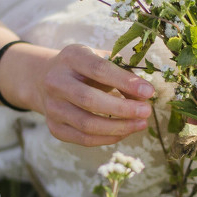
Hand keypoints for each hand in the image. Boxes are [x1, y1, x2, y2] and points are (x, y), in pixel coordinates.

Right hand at [38, 44, 154, 146]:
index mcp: (71, 57)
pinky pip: (84, 139)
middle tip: (147, 111)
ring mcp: (52, 107)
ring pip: (87, 124)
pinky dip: (108, 138)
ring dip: (118, 127)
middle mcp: (56, 82)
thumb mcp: (101, 58)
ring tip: (140, 124)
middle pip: (89, 100)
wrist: (47, 80)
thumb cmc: (85, 68)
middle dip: (123, 108)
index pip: (98, 70)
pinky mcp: (55, 127)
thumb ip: (122, 72)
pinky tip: (125, 132)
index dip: (125, 82)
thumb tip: (144, 95)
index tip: (149, 91)